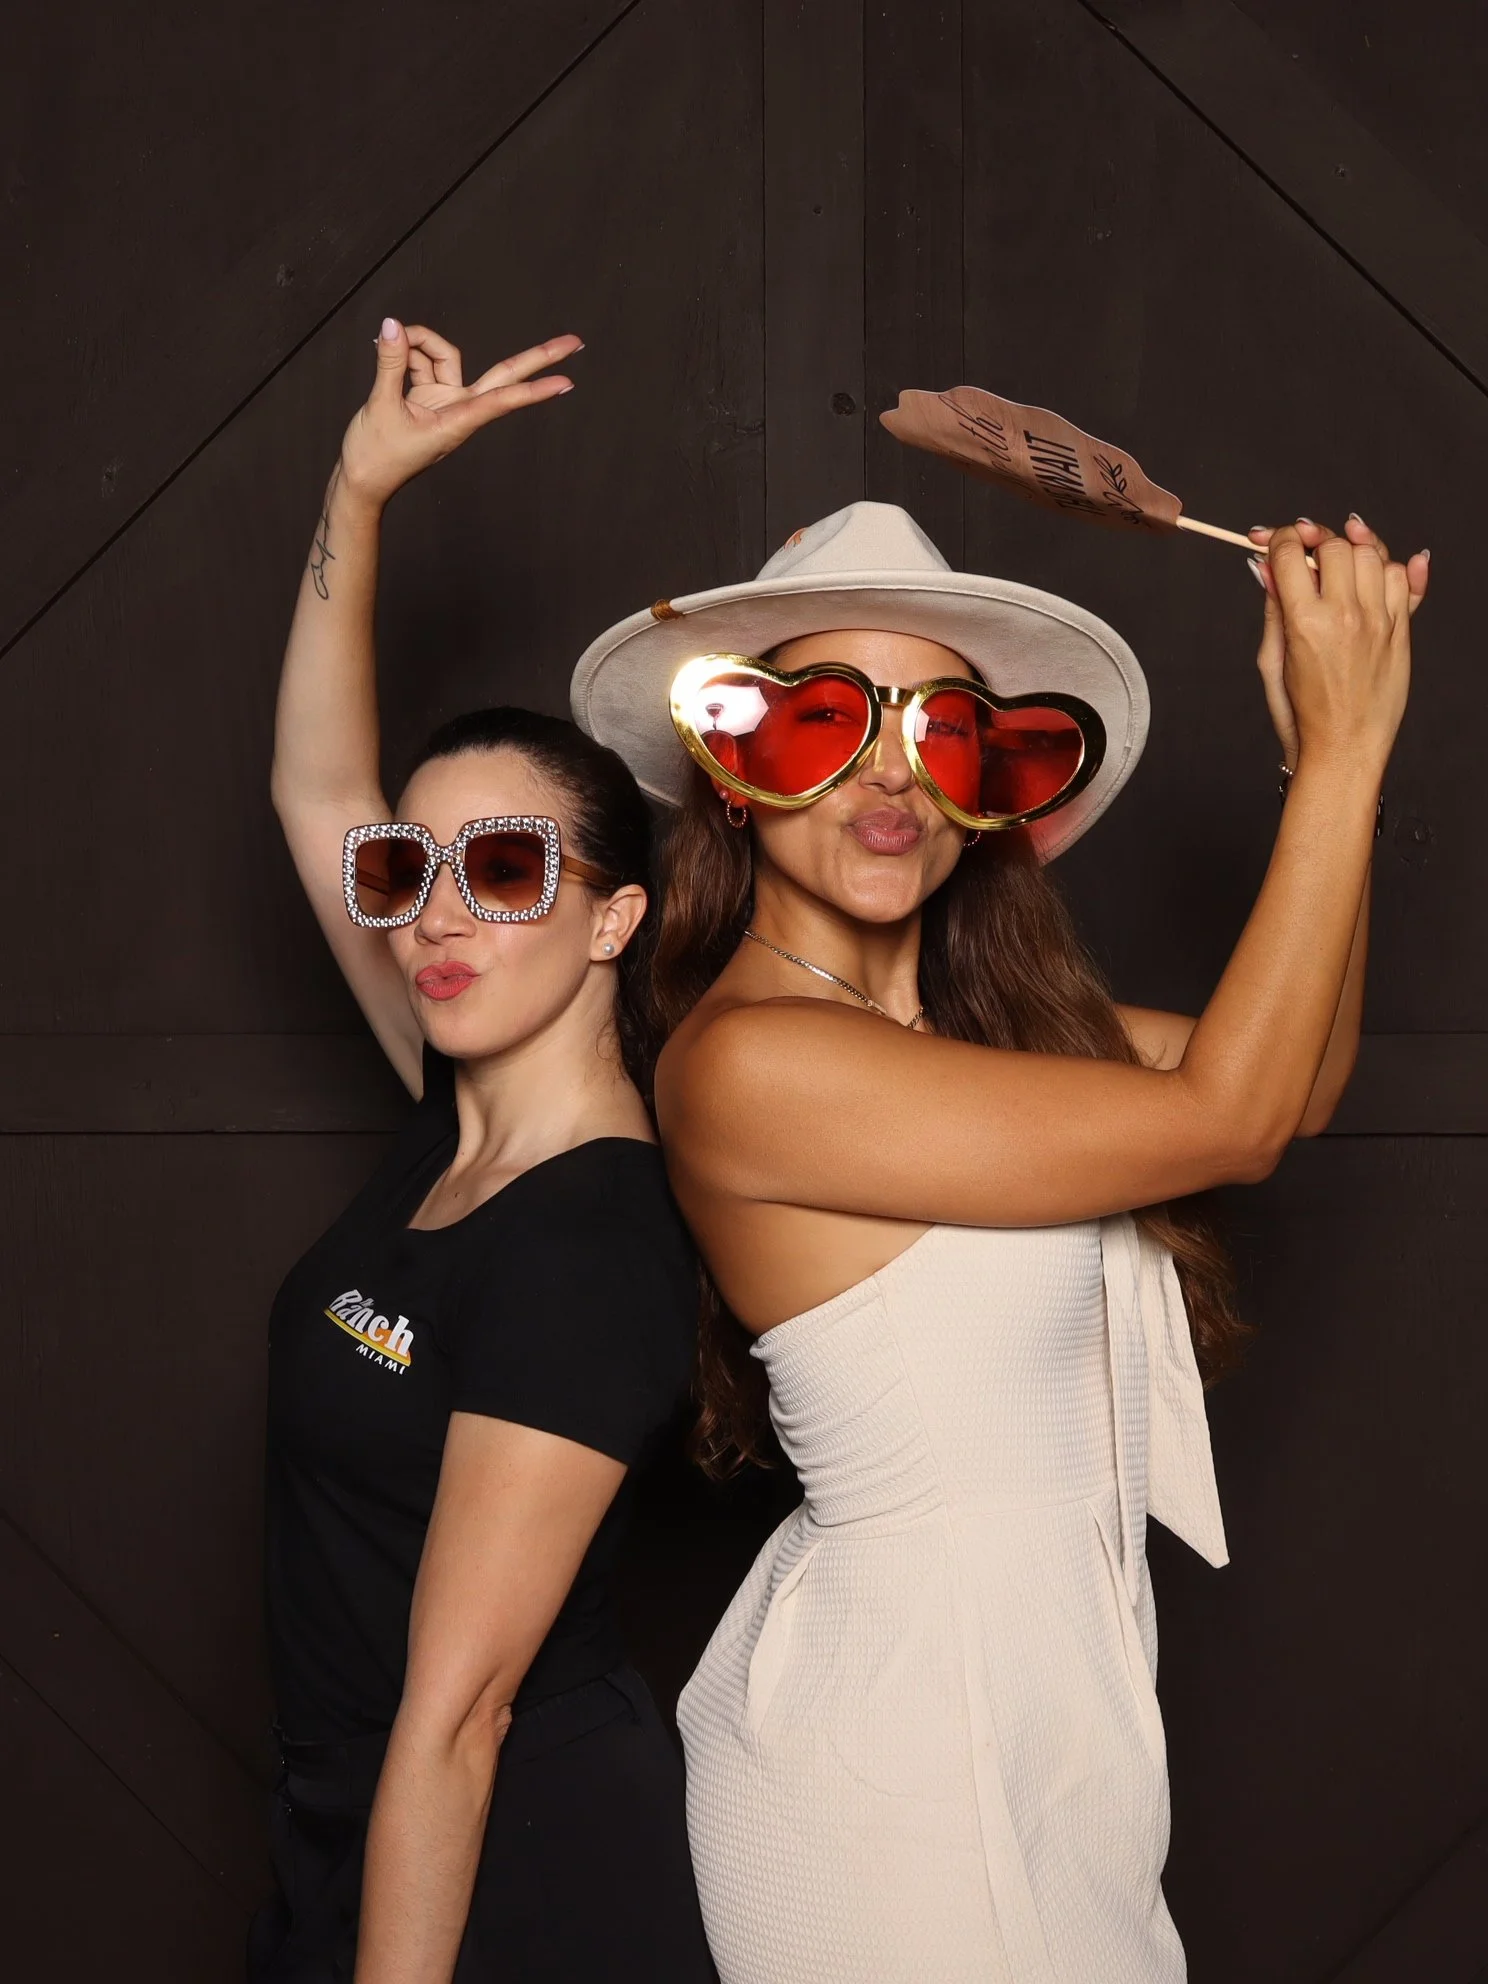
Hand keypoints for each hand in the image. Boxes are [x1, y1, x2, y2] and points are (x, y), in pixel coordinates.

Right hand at [337, 320, 581, 507]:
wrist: (361, 480)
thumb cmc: (376, 457)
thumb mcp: (381, 406)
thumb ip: (390, 363)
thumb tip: (394, 326)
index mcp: (459, 421)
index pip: (504, 398)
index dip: (534, 389)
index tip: (568, 383)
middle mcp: (459, 408)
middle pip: (505, 374)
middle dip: (538, 357)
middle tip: (577, 342)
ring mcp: (446, 401)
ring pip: (444, 355)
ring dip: (418, 343)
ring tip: (390, 344)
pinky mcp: (427, 397)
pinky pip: (422, 362)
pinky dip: (405, 353)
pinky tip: (388, 348)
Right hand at [1246, 515, 1427, 771]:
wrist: (1344, 749)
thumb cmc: (1303, 715)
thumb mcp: (1271, 662)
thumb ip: (1273, 609)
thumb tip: (1266, 569)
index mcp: (1305, 623)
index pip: (1290, 553)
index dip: (1278, 539)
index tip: (1274, 542)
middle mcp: (1346, 615)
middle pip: (1334, 545)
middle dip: (1314, 540)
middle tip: (1304, 550)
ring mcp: (1379, 621)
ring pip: (1371, 553)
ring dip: (1351, 549)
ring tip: (1337, 559)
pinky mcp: (1400, 630)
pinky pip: (1403, 577)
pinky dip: (1389, 566)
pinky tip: (1373, 569)